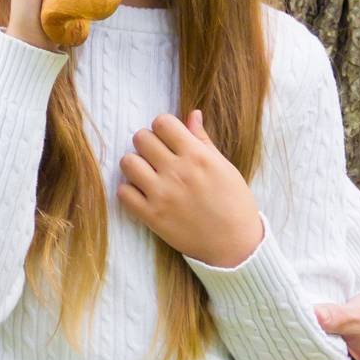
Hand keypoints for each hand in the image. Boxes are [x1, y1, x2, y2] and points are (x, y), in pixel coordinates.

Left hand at [116, 110, 262, 265]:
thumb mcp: (224, 167)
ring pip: (127, 162)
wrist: (236, 245)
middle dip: (147, 143)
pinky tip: (143, 194)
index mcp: (197, 156)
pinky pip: (123, 193)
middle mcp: (178, 172)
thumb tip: (192, 114)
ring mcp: (163, 194)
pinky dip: (130, 192)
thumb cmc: (234, 203)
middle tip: (157, 157)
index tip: (169, 139)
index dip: (163, 127)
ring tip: (147, 174)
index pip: (162, 122)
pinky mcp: (152, 217)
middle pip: (140, 138)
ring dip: (135, 165)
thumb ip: (203, 140)